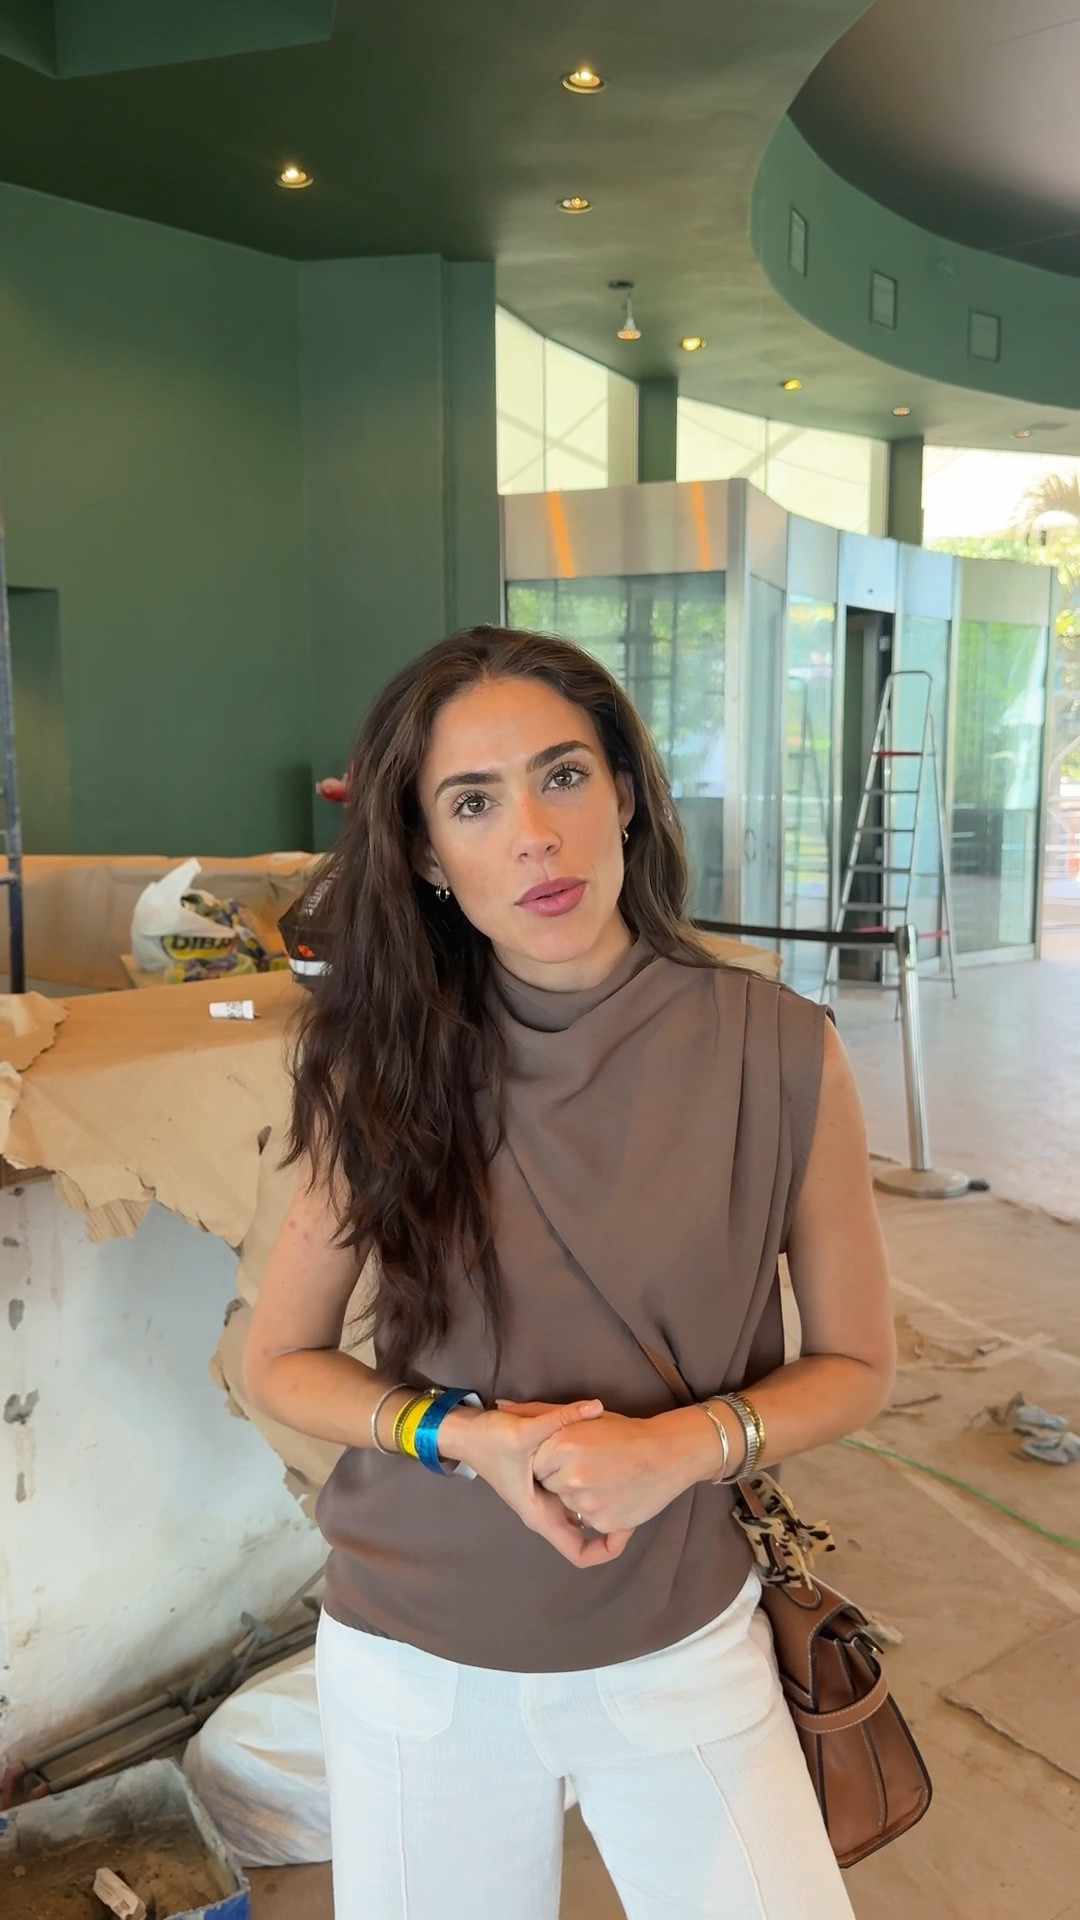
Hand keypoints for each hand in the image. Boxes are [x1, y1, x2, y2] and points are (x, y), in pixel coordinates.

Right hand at [438, 1400, 634, 1568]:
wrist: (466, 1433)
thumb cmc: (490, 1441)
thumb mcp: (524, 1431)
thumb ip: (560, 1418)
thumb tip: (596, 1407)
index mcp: (540, 1514)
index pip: (579, 1553)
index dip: (606, 1549)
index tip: (626, 1529)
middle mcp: (545, 1512)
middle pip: (585, 1533)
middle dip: (610, 1523)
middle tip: (634, 1498)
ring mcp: (546, 1498)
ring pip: (581, 1512)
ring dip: (602, 1503)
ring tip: (625, 1483)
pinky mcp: (546, 1483)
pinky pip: (575, 1494)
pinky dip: (590, 1487)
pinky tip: (606, 1465)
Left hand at [505, 1401, 718, 1532]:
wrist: (667, 1452)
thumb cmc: (624, 1431)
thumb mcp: (582, 1416)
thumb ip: (539, 1412)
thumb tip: (501, 1406)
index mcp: (562, 1447)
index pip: (539, 1465)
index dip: (556, 1461)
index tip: (577, 1453)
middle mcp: (571, 1477)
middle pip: (552, 1487)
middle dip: (566, 1479)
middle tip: (595, 1465)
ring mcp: (588, 1502)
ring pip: (570, 1506)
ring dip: (582, 1498)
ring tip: (607, 1478)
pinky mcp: (604, 1522)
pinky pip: (588, 1523)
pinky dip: (599, 1513)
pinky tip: (615, 1493)